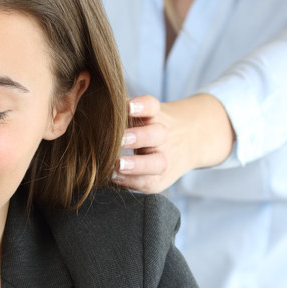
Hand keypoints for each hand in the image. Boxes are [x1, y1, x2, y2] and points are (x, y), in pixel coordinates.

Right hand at [113, 93, 235, 193]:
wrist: (190, 134)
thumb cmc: (153, 158)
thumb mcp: (149, 176)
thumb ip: (126, 178)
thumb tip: (96, 179)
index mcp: (158, 176)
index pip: (147, 182)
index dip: (130, 180)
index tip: (112, 176)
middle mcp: (162, 154)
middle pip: (156, 162)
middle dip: (136, 163)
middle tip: (118, 162)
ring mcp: (161, 131)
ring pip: (155, 135)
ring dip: (138, 136)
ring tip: (121, 138)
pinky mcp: (157, 110)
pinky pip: (153, 107)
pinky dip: (141, 105)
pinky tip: (129, 107)